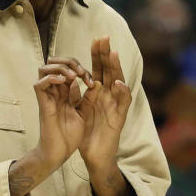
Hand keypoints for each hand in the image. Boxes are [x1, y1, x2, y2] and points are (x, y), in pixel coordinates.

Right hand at [34, 56, 92, 168]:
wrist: (60, 152)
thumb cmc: (70, 135)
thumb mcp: (84, 112)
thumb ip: (87, 97)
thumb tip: (95, 82)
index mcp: (64, 93)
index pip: (67, 69)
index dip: (79, 68)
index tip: (91, 80)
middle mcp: (54, 92)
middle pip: (54, 64)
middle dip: (69, 62)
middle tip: (81, 72)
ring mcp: (47, 97)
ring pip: (44, 69)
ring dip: (60, 68)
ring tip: (72, 75)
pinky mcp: (43, 104)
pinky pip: (39, 84)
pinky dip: (51, 78)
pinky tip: (64, 82)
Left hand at [79, 37, 131, 175]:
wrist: (94, 157)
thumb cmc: (88, 135)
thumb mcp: (81, 111)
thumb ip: (79, 95)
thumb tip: (72, 79)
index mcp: (99, 93)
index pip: (99, 69)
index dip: (98, 55)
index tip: (96, 39)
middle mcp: (109, 97)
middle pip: (109, 71)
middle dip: (107, 54)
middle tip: (105, 37)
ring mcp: (115, 106)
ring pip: (119, 83)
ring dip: (116, 69)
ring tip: (113, 54)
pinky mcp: (119, 119)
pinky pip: (123, 103)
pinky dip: (122, 93)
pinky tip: (117, 83)